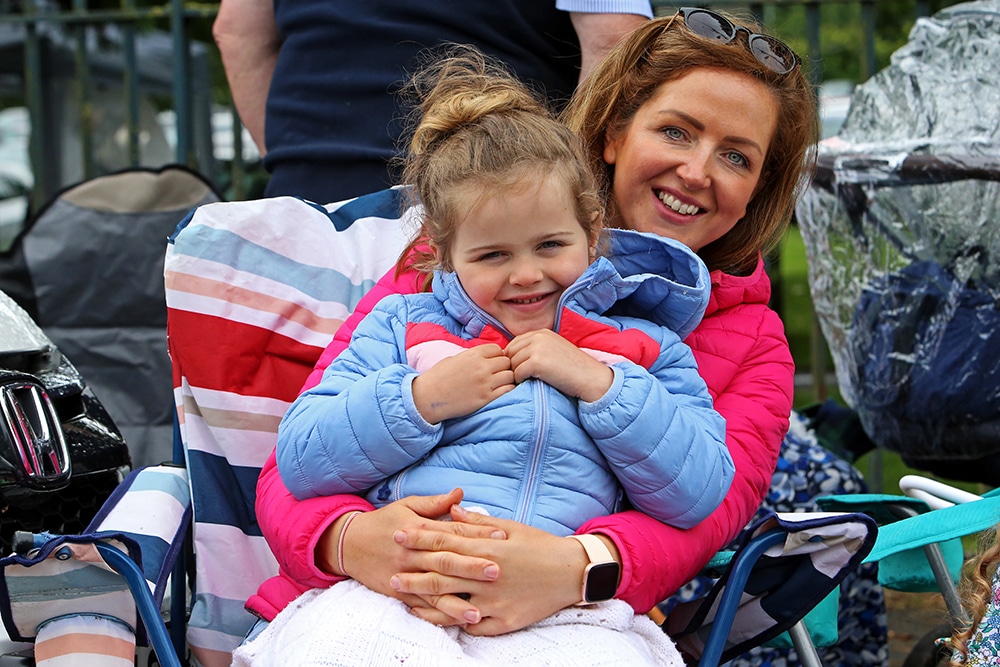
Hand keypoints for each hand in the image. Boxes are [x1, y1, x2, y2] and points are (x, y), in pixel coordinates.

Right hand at [328, 489, 505, 625]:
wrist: (348, 544)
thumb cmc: (384, 522)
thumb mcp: (407, 505)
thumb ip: (435, 503)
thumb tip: (461, 493)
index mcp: (418, 529)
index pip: (452, 532)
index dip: (477, 534)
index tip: (501, 537)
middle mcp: (412, 554)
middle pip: (445, 561)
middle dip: (471, 567)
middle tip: (497, 571)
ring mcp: (404, 575)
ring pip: (433, 589)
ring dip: (456, 601)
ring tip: (478, 611)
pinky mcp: (397, 593)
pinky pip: (419, 606)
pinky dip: (436, 614)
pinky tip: (454, 622)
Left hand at [391, 505, 600, 634]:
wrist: (571, 572)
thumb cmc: (540, 544)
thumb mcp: (510, 527)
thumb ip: (477, 522)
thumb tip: (450, 509)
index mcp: (488, 548)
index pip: (445, 541)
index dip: (419, 537)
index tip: (398, 534)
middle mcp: (488, 575)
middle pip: (442, 573)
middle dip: (413, 573)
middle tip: (390, 574)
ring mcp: (495, 600)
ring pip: (453, 604)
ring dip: (427, 602)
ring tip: (406, 601)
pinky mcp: (505, 620)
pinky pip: (475, 625)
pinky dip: (456, 622)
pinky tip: (441, 619)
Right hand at [411, 344, 514, 423]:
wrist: (428, 397)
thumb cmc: (438, 377)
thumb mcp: (454, 358)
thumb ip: (473, 356)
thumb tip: (489, 356)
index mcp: (473, 354)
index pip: (498, 349)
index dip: (497, 355)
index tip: (493, 362)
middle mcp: (481, 367)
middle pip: (506, 362)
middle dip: (504, 366)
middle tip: (498, 373)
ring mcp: (485, 383)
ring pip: (510, 375)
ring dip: (507, 378)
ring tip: (500, 383)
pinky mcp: (486, 398)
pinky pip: (508, 390)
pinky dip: (507, 389)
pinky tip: (500, 391)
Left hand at [505, 330, 613, 401]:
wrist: (590, 378)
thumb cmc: (573, 369)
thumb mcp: (554, 350)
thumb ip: (536, 348)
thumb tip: (511, 357)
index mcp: (542, 333)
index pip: (514, 343)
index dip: (514, 357)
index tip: (522, 369)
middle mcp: (538, 337)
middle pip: (510, 352)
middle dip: (514, 366)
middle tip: (525, 377)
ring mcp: (537, 348)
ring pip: (512, 364)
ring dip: (518, 374)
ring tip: (530, 380)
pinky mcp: (536, 362)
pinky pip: (517, 373)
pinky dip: (521, 381)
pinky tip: (532, 383)